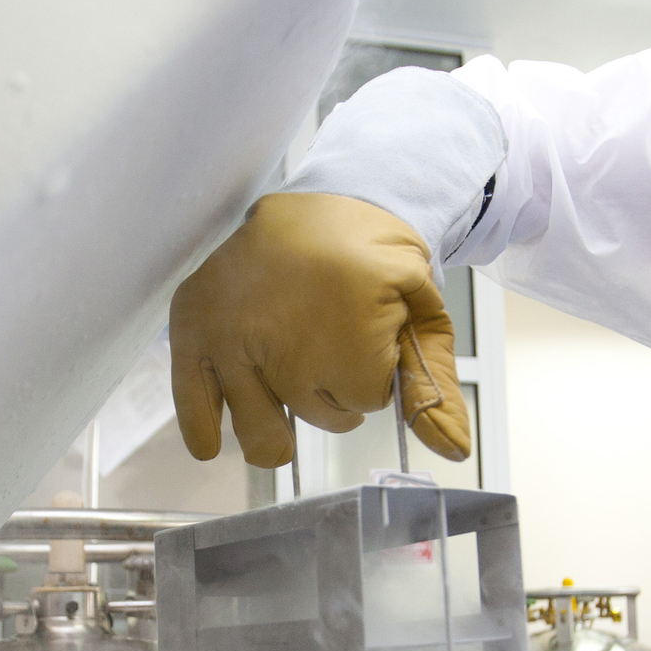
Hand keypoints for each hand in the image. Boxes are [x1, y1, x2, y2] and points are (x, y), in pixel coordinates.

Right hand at [169, 192, 471, 469]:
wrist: (324, 197)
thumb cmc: (373, 259)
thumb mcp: (419, 312)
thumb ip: (432, 386)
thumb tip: (455, 453)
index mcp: (349, 333)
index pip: (364, 403)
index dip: (372, 377)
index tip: (370, 335)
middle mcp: (285, 344)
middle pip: (317, 416)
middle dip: (332, 393)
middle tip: (329, 348)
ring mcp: (234, 339)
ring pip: (266, 427)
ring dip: (282, 415)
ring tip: (289, 371)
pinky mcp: (195, 329)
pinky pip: (196, 406)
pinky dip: (203, 430)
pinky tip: (212, 443)